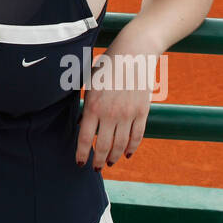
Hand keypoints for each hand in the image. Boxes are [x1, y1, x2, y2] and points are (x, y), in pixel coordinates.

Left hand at [75, 50, 154, 170]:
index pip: (84, 138)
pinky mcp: (142, 112)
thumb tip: (83, 123)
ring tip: (109, 162)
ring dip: (114, 157)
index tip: (79, 163)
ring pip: (120, 145)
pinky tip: (126, 154)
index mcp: (93, 106)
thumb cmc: (107, 66)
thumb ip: (87, 105)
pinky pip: (137, 137)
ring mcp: (128, 114)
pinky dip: (131, 148)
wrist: (133, 54)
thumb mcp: (90, 83)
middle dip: (98, 161)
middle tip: (95, 168)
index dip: (81, 154)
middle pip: (103, 147)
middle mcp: (110, 114)